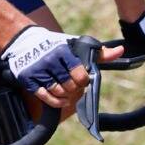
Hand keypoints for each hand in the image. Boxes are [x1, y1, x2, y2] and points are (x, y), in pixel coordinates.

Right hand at [0, 24, 121, 109]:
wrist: (24, 42)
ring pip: (58, 92)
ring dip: (65, 96)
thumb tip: (120, 51)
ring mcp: (37, 71)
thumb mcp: (76, 45)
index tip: (81, 78)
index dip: (83, 80)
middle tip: (73, 86)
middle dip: (74, 88)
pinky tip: (60, 99)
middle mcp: (50, 61)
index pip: (80, 75)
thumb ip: (98, 52)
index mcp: (63, 52)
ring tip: (67, 92)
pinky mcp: (28, 80)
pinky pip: (45, 97)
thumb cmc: (55, 45)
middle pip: (70, 86)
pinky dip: (55, 101)